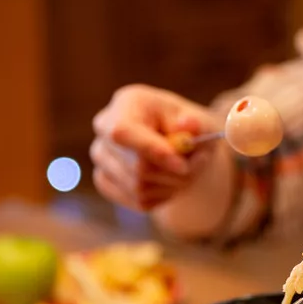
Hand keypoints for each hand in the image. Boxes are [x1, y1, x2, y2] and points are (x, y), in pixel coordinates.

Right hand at [90, 84, 220, 210]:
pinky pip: (138, 200)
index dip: (151, 152)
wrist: (180, 146)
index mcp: (127, 103)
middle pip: (136, 166)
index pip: (124, 132)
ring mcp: (101, 155)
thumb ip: (197, 125)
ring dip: (171, 186)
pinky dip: (162, 196)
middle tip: (195, 167)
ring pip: (138, 187)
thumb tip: (188, 126)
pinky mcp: (104, 180)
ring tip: (184, 172)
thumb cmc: (189, 130)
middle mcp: (105, 127)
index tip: (182, 166)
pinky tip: (168, 181)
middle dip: (172, 174)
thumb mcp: (201, 121)